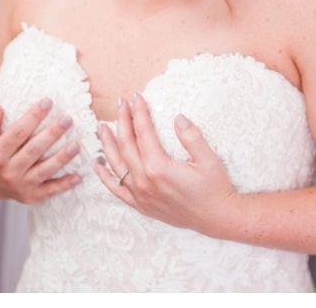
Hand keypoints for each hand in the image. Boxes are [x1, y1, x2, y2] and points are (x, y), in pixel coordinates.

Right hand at [0, 99, 81, 202]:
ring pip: (45, 170)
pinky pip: (51, 191)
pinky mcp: (32, 196)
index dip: (33, 117)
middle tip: (67, 119)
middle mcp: (8, 172)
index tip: (47, 102)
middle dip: (52, 134)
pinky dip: (65, 185)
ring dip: (62, 158)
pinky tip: (78, 176)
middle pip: (34, 150)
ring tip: (76, 144)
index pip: (17, 133)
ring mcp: (20, 186)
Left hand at [95, 93, 237, 231]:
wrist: (216, 217)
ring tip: (102, 127)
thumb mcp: (208, 160)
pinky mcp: (141, 205)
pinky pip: (116, 189)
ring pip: (116, 165)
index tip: (136, 97)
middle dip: (122, 121)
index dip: (138, 113)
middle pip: (126, 145)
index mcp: (159, 168)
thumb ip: (192, 137)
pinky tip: (99, 165)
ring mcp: (140, 195)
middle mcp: (144, 182)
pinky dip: (105, 177)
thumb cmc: (214, 188)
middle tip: (120, 103)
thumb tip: (178, 118)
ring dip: (108, 144)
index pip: (143, 133)